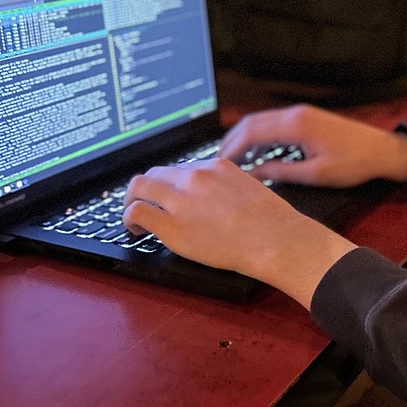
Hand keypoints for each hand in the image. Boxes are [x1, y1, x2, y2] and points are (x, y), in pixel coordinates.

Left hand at [122, 158, 355, 308]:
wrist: (277, 240)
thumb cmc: (273, 223)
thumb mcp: (252, 188)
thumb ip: (229, 187)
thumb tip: (218, 200)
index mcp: (217, 166)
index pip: (182, 168)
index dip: (171, 185)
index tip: (170, 197)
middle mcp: (196, 177)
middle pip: (155, 173)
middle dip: (148, 190)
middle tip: (148, 205)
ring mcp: (182, 199)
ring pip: (139, 186)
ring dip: (133, 200)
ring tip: (137, 218)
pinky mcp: (172, 224)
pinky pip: (136, 211)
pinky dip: (129, 219)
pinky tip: (136, 230)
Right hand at [219, 104, 406, 187]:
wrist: (383, 151)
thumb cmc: (355, 164)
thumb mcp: (316, 174)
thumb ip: (281, 173)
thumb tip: (254, 175)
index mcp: (296, 126)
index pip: (251, 133)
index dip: (231, 149)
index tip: (218, 165)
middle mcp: (296, 114)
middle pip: (251, 122)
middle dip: (231, 140)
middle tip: (217, 162)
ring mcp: (302, 113)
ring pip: (262, 120)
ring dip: (244, 136)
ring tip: (232, 158)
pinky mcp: (308, 117)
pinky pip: (275, 122)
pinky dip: (260, 134)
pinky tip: (257, 151)